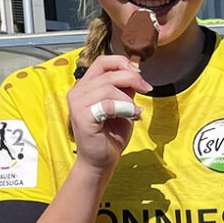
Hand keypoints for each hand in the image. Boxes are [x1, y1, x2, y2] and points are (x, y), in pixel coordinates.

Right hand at [66, 54, 149, 171]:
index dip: (122, 63)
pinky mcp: (82, 116)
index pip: (102, 62)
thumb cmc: (110, 134)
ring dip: (128, 99)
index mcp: (85, 86)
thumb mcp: (122, 104)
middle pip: (108, 73)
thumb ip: (124, 88)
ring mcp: (77, 104)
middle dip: (132, 78)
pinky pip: (107, 104)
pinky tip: (133, 115)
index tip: (139, 74)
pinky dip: (125, 108)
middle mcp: (77, 92)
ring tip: (136, 111)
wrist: (101, 161)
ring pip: (108, 87)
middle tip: (146, 89)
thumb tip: (135, 71)